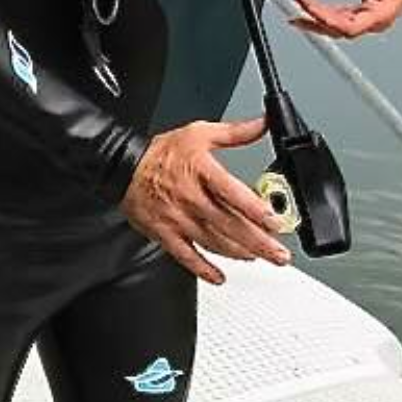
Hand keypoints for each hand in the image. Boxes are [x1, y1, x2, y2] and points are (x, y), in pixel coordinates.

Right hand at [120, 117, 291, 284]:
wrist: (123, 167)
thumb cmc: (161, 153)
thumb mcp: (200, 133)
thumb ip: (236, 132)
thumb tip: (262, 124)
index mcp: (202, 172)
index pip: (233, 194)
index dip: (256, 210)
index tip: (275, 222)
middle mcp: (191, 198)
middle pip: (230, 225)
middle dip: (258, 243)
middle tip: (279, 254)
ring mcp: (178, 219)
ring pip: (213, 243)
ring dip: (239, 254)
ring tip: (258, 258)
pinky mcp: (165, 233)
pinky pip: (186, 256)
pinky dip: (203, 269)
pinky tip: (218, 276)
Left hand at [290, 0, 401, 39]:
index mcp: (382, 13)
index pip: (349, 26)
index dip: (325, 18)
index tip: (307, 5)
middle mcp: (376, 20)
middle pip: (340, 29)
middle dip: (316, 20)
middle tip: (296, 8)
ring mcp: (371, 18)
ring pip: (340, 27)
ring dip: (318, 20)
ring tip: (296, 14)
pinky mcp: (366, 12)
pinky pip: (343, 18)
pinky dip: (327, 15)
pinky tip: (312, 10)